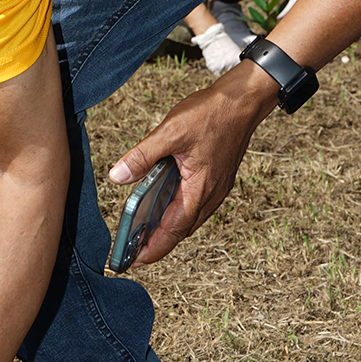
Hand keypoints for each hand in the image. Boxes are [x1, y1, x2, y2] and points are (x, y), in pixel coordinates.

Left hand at [106, 62, 279, 263]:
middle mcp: (211, 194)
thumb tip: (117, 177)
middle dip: (157, 243)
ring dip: (167, 227)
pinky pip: (195, 203)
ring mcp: (216, 187)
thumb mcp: (169, 132)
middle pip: (181, 229)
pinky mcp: (217, 178)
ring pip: (189, 217)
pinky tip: (162, 203)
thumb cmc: (210, 113)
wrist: (243, 101)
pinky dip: (177, 210)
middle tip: (132, 250)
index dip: (154, 248)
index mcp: (200, 189)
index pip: (173, 230)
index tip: (135, 261)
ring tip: (143, 232)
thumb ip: (142, 156)